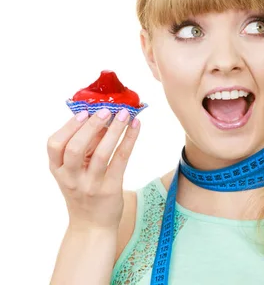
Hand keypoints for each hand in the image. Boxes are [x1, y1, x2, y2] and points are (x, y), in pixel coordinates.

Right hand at [47, 108, 140, 230]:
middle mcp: (71, 178)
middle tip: (106, 110)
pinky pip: (121, 160)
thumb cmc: (85, 192)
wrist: (92, 226)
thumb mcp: (75, 171)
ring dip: (114, 130)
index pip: (54, 145)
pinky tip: (135, 126)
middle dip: (91, 126)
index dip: (69, 127)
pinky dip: (129, 140)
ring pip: (101, 154)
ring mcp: (90, 185)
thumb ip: (84, 148)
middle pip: (75, 148)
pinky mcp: (110, 189)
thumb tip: (102, 118)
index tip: (84, 112)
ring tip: (125, 114)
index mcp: (58, 170)